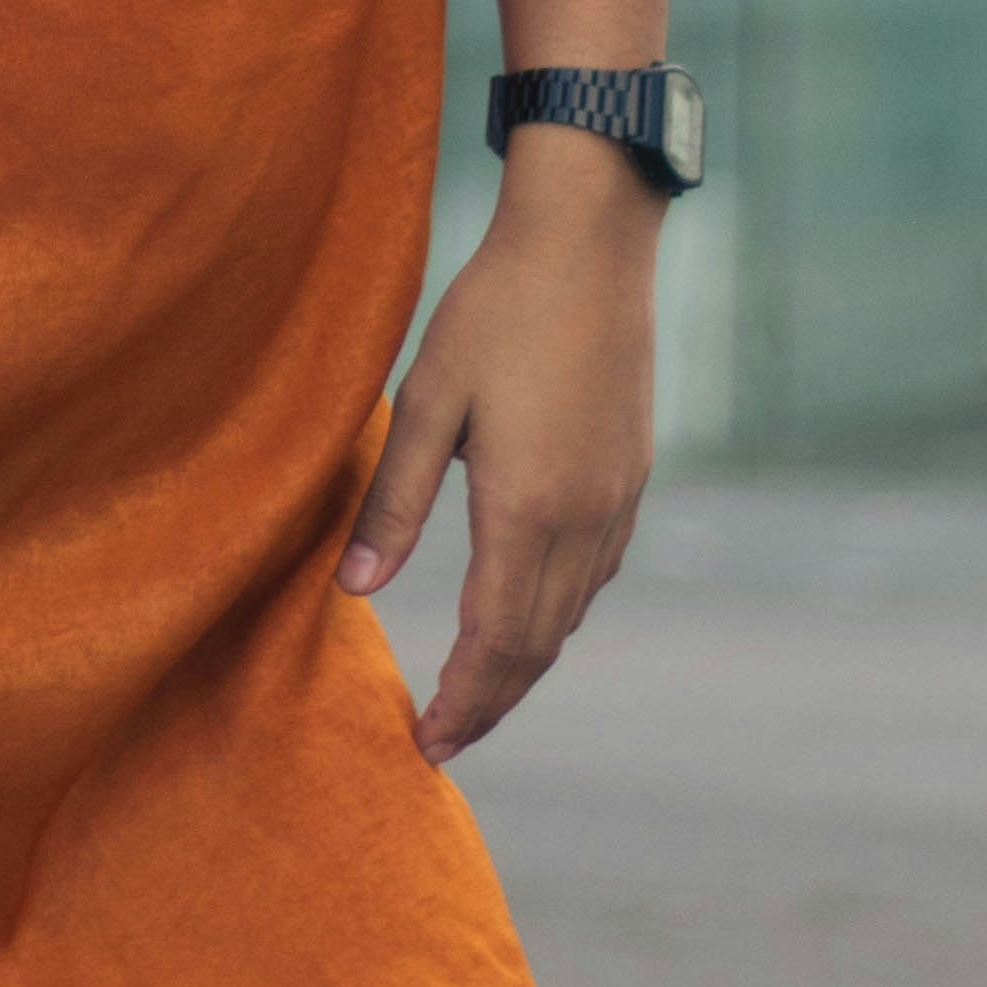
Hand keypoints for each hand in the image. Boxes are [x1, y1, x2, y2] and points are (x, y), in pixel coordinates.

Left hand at [336, 139, 657, 765]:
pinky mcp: (632, 475)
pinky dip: (556, 614)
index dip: (463, 701)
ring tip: (477, 691)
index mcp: (526, 508)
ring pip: (571, 615)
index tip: (429, 744)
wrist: (591, 242)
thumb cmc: (496, 309)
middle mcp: (583, 519)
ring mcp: (617, 499)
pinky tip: (526, 613)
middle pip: (537, 645)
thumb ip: (392, 501)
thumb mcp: (427, 401)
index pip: (493, 640)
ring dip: (524, 663)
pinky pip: (594, 574)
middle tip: (445, 740)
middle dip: (490, 701)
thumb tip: (353, 590)